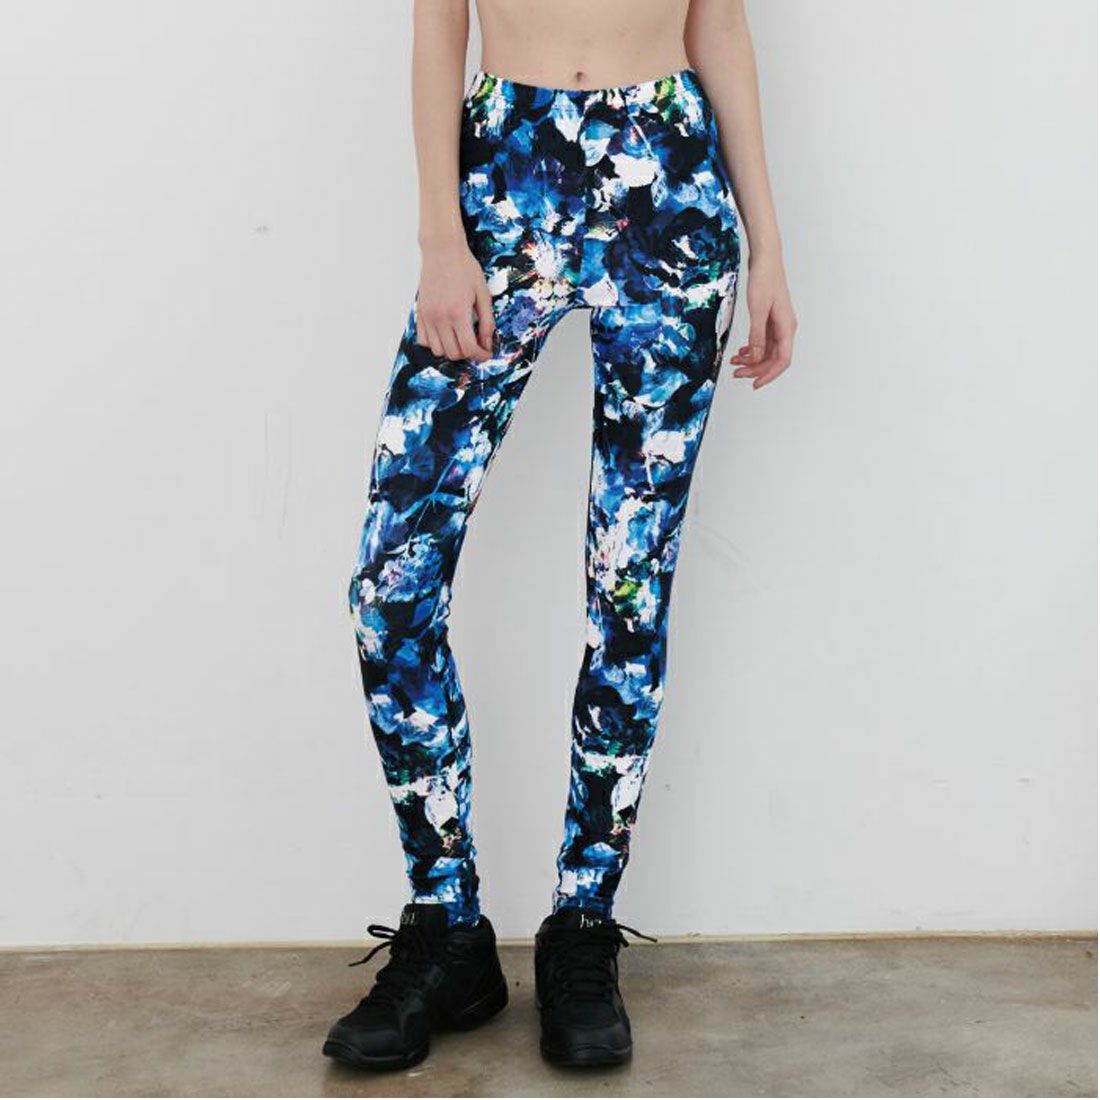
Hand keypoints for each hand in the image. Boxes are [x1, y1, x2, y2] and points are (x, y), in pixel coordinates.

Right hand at [415, 238, 494, 361]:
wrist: (442, 250)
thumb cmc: (464, 268)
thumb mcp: (483, 294)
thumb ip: (487, 321)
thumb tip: (487, 343)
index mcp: (458, 313)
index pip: (469, 348)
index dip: (480, 356)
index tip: (486, 353)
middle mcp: (440, 317)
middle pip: (453, 354)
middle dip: (468, 354)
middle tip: (476, 345)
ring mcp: (428, 316)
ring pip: (438, 351)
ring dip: (451, 350)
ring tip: (460, 339)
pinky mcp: (420, 313)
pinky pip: (424, 340)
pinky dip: (435, 343)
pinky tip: (445, 333)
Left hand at [730, 252, 796, 387]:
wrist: (766, 259)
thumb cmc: (764, 280)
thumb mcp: (757, 310)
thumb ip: (757, 336)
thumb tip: (756, 358)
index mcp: (786, 328)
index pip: (782, 360)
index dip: (769, 375)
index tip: (754, 384)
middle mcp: (785, 329)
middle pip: (773, 359)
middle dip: (755, 369)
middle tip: (736, 373)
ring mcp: (778, 325)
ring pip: (766, 351)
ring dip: (752, 360)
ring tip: (734, 363)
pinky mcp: (770, 320)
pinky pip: (763, 341)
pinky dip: (752, 349)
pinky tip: (741, 352)